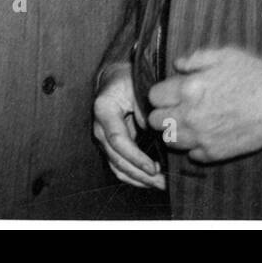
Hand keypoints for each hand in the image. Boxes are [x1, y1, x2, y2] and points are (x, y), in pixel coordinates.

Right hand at [92, 62, 164, 189]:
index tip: (154, 168)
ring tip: (160, 184)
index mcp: (104, 110)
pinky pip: (119, 166)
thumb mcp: (137, 85)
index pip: (118, 140)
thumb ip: (144, 108)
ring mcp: (103, 139)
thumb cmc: (128, 80)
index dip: (136, 157)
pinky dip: (134, 176)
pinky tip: (150, 180)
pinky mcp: (110, 146)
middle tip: (162, 181)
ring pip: (116, 167)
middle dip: (139, 174)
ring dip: (138, 179)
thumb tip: (154, 132)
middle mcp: (99, 127)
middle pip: (116, 159)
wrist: (114, 79)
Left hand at [147, 46, 261, 162]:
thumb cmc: (253, 75)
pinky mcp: (214, 153)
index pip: (153, 97)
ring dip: (174, 131)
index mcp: (188, 89)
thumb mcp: (224, 55)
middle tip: (176, 108)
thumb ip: (195, 58)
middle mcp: (189, 116)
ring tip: (188, 122)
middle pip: (156, 121)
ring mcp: (200, 137)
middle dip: (162, 113)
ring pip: (169, 141)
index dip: (161, 93)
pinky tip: (205, 135)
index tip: (170, 92)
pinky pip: (192, 155)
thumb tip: (178, 64)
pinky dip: (194, 147)